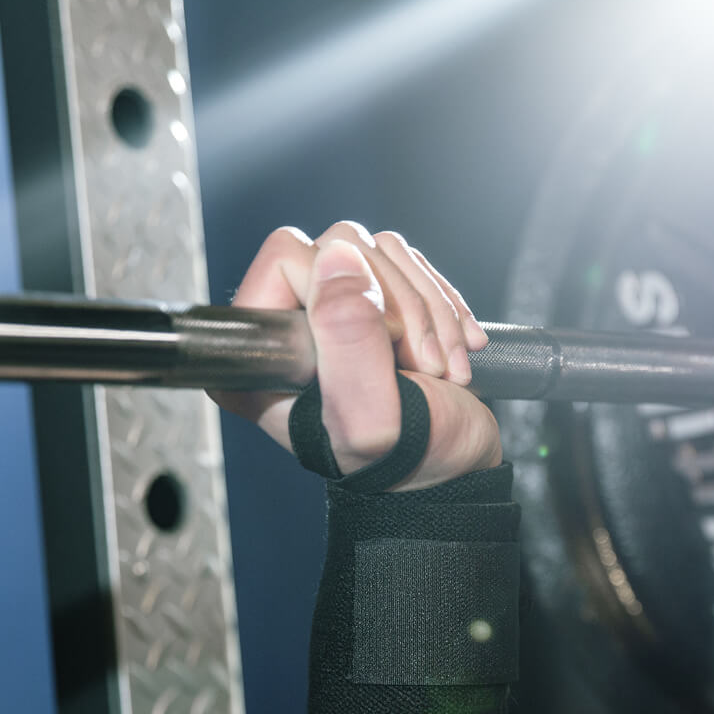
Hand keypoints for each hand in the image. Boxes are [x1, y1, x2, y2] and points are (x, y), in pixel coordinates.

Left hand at [211, 222, 502, 490]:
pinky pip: (405, 262)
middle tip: (423, 366)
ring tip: (442, 366)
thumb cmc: (408, 460)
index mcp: (259, 358)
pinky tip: (454, 348)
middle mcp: (285, 328)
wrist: (453, 467)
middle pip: (338, 246)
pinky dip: (442, 304)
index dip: (347, 295)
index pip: (287, 259)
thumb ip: (347, 341)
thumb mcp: (373, 418)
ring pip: (378, 250)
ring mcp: (329, 310)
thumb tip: (337, 257)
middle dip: (400, 306)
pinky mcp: (370, 301)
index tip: (387, 350)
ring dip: (429, 310)